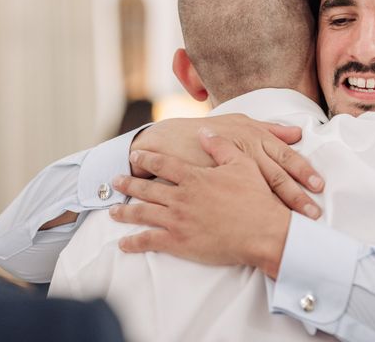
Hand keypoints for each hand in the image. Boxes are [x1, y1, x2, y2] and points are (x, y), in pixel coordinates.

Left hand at [111, 129, 290, 278]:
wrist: (261, 231)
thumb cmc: (255, 198)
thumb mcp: (241, 164)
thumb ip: (220, 146)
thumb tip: (204, 131)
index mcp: (194, 178)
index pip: (163, 165)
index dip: (147, 159)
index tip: (135, 155)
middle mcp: (181, 197)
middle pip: (147, 189)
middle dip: (129, 184)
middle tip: (115, 181)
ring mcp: (177, 220)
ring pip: (143, 213)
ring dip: (126, 211)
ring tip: (113, 210)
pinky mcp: (179, 242)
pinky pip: (149, 241)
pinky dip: (134, 242)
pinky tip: (123, 244)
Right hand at [130, 114, 323, 218]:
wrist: (168, 143)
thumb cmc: (206, 132)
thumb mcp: (238, 125)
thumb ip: (270, 129)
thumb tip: (297, 133)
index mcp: (252, 139)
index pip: (284, 157)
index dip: (303, 172)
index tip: (319, 186)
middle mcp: (243, 155)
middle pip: (276, 179)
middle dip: (296, 197)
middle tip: (313, 214)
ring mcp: (228, 176)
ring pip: (260, 195)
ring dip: (278, 211)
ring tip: (293, 229)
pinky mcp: (213, 191)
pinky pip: (234, 207)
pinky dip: (249, 219)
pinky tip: (259, 231)